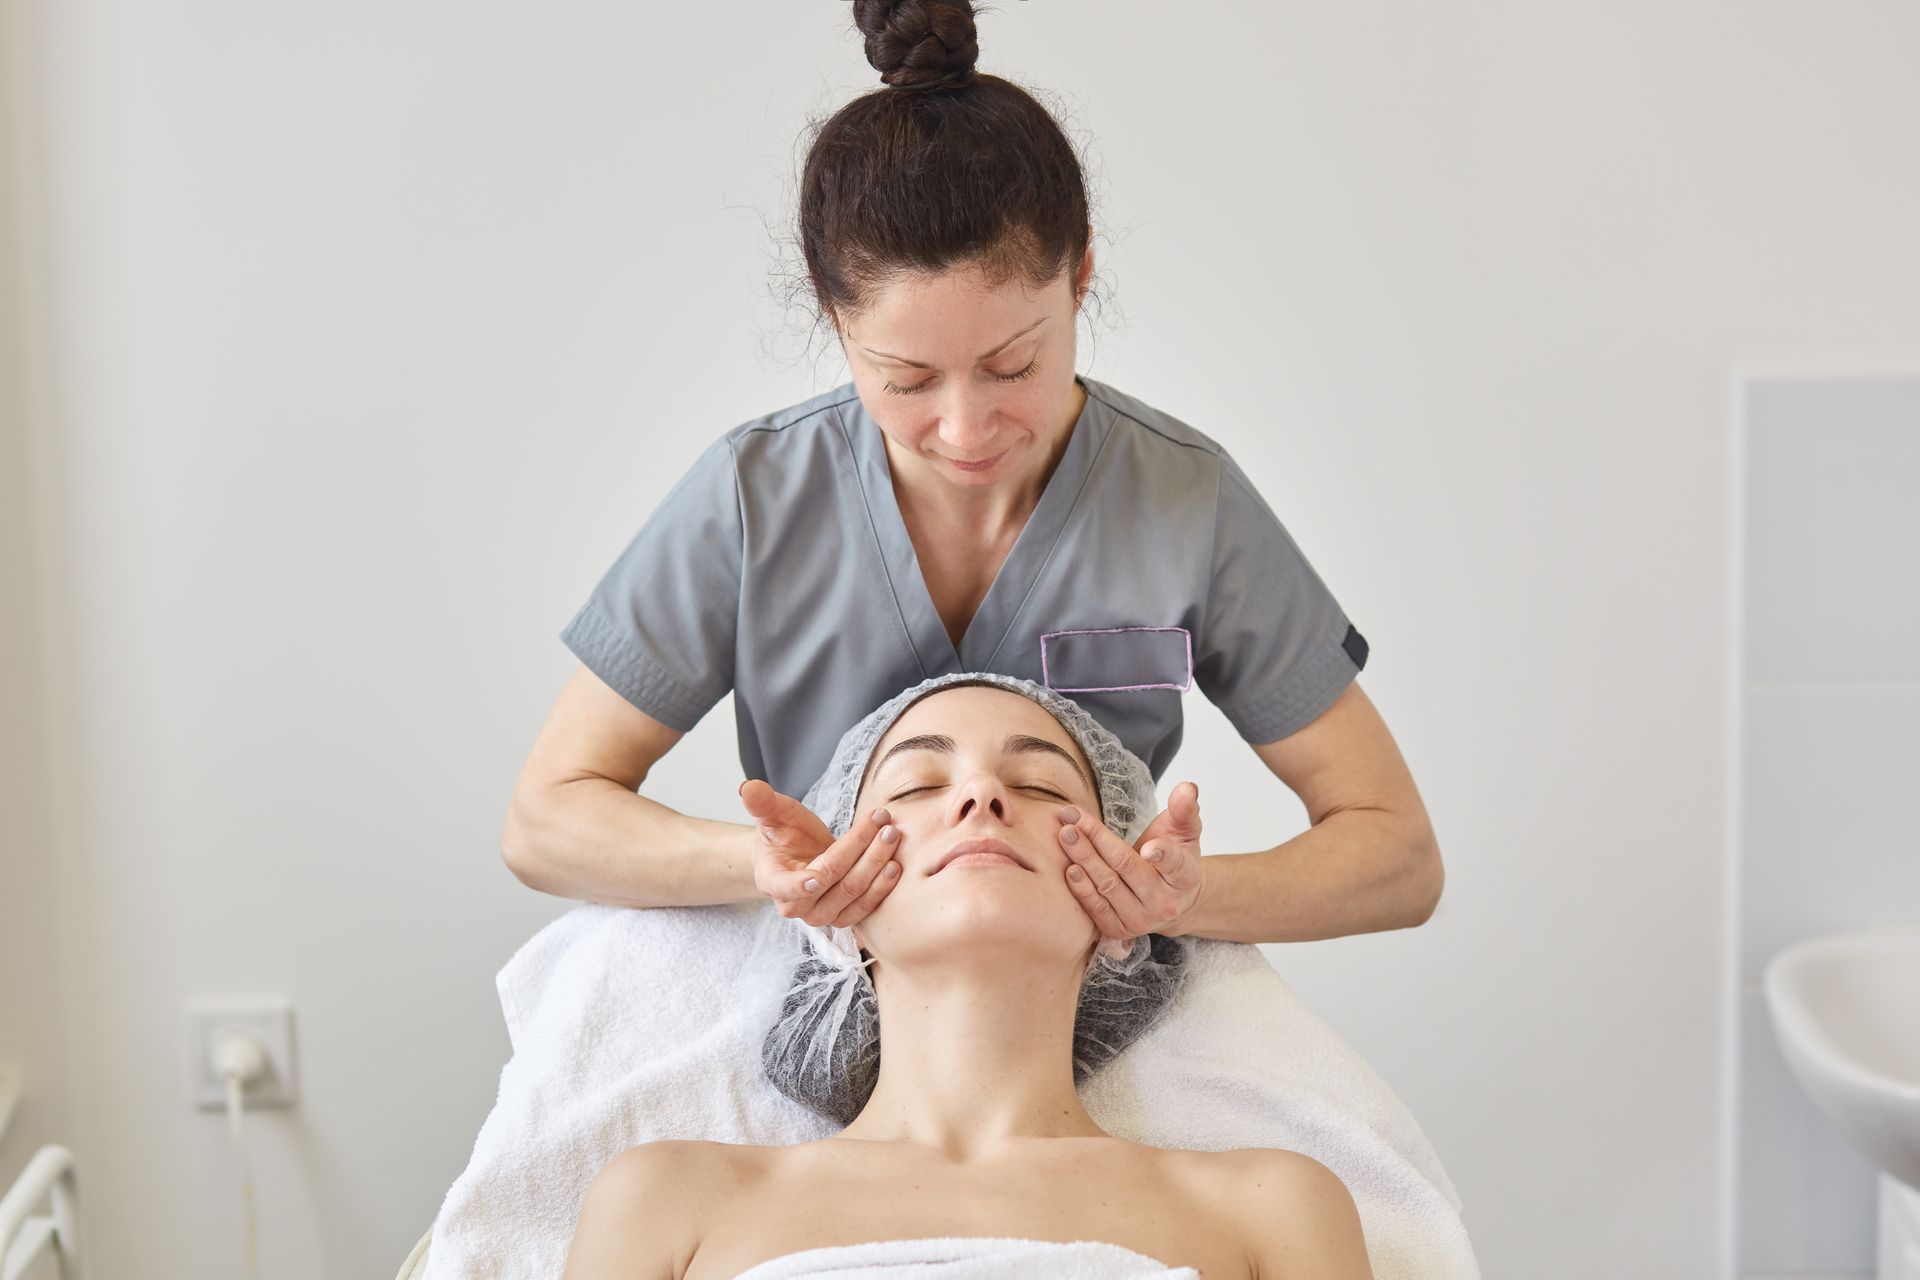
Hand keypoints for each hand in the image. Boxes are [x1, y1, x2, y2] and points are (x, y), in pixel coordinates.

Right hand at [739, 780, 902, 926]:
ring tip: (892, 835)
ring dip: (876, 865)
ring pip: (853, 893)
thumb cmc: (784, 835)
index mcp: (772, 880)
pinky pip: (865, 908)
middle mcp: (796, 905)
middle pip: (833, 881)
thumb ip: (762, 803)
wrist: (797, 857)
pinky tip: (895, 865)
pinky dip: (882, 887)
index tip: (818, 875)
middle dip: (861, 850)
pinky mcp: (843, 917)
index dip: (801, 884)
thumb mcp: (773, 815)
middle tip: (883, 823)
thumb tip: (747, 788)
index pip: (787, 886)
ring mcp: (821, 915)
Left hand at [1056, 781, 1205, 939]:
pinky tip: (1069, 868)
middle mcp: (1164, 903)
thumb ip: (1185, 809)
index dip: (1162, 855)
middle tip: (1072, 820)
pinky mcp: (1120, 930)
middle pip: (1126, 867)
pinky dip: (1081, 888)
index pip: (1174, 863)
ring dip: (1082, 859)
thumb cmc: (1175, 858)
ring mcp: (1141, 920)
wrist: (1171, 901)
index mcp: (1185, 876)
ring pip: (1107, 886)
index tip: (1149, 847)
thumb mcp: (1184, 832)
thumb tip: (1187, 787)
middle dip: (1096, 841)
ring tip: (1065, 835)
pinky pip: (1096, 909)